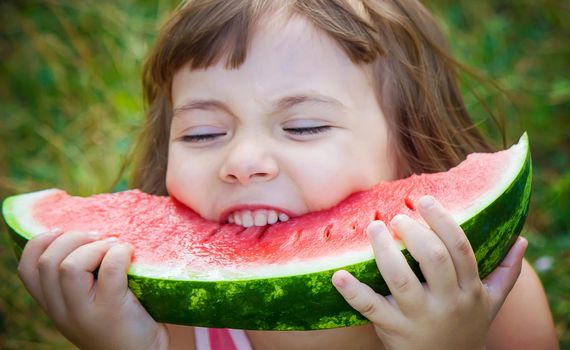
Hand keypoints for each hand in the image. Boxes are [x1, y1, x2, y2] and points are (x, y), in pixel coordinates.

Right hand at [17, 229, 168, 349]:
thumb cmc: (120, 322)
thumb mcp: (87, 303)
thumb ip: (78, 280)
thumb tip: (90, 232)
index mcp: (53, 305)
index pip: (27, 269)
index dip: (39, 242)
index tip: (62, 230)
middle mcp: (62, 311)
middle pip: (47, 261)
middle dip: (73, 237)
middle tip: (99, 237)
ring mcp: (85, 312)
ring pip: (70, 265)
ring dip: (96, 246)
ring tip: (115, 246)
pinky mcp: (111, 310)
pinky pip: (109, 269)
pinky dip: (120, 253)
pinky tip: (130, 254)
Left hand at [332, 196, 526, 349]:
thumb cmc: (466, 328)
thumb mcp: (490, 304)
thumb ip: (506, 274)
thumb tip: (523, 243)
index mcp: (469, 290)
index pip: (459, 248)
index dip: (442, 221)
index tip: (424, 201)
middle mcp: (446, 302)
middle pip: (433, 258)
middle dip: (415, 233)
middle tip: (398, 217)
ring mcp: (418, 317)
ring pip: (400, 279)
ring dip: (385, 250)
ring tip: (374, 228)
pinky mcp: (392, 329)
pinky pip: (370, 307)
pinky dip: (352, 291)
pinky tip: (338, 275)